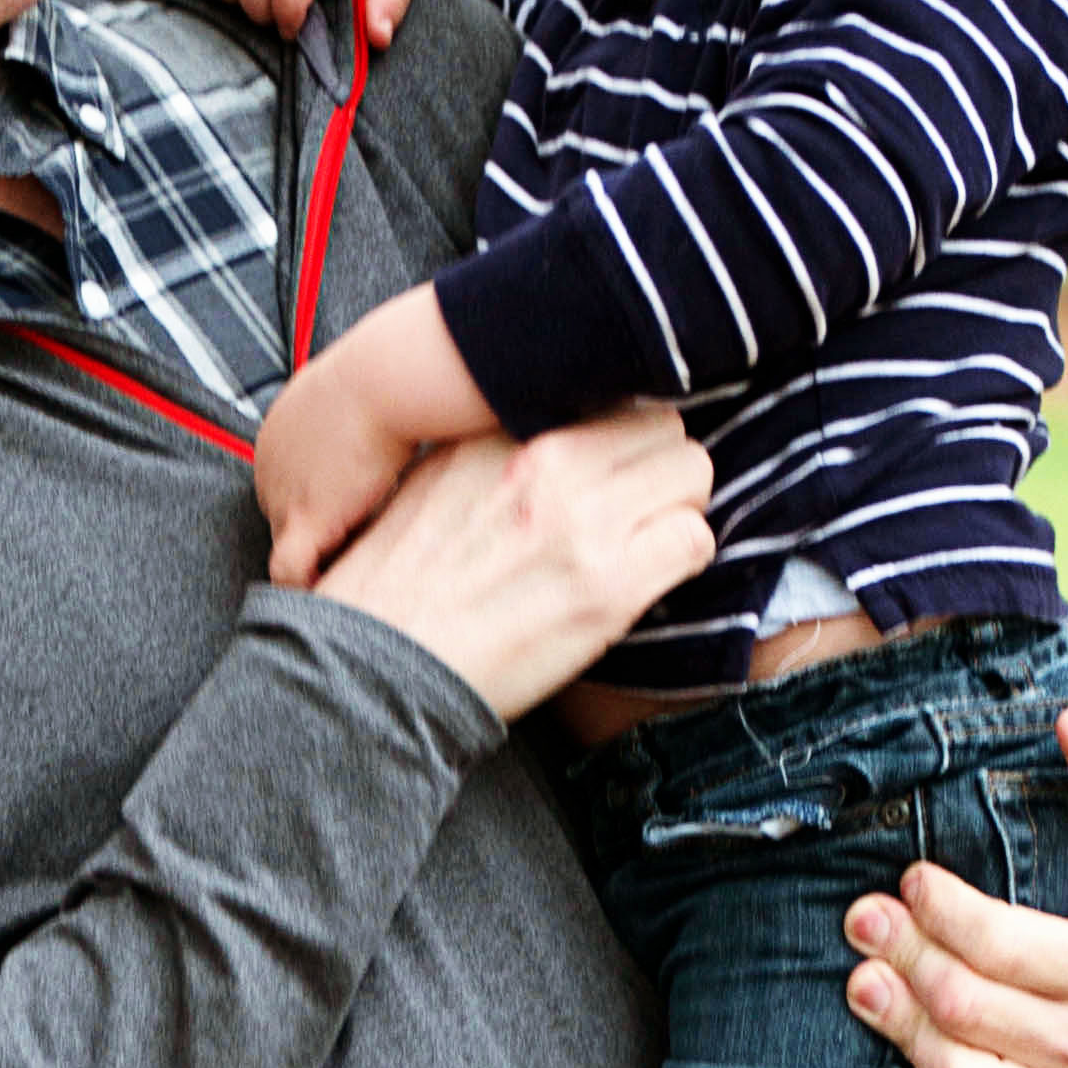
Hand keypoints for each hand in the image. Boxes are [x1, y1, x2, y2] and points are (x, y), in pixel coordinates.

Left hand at [249, 279, 465, 580]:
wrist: (385, 378)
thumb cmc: (386, 375)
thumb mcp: (359, 391)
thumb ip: (361, 414)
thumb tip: (402, 413)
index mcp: (279, 434)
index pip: (290, 486)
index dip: (324, 507)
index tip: (357, 522)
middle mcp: (269, 467)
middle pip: (285, 519)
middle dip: (321, 538)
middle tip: (362, 555)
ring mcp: (281, 494)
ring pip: (287, 549)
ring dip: (317, 568)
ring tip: (351, 586)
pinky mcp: (303, 518)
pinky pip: (289, 572)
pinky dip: (308, 588)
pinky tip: (338, 598)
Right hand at [312, 397, 718, 720]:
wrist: (372, 673)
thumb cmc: (392, 595)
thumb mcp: (430, 486)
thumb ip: (495, 452)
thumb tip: (551, 442)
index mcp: (501, 432)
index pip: (604, 394)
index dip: (618, 435)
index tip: (614, 466)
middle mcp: (547, 462)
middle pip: (660, 423)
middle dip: (659, 465)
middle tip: (638, 507)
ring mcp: (583, 521)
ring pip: (692, 472)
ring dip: (677, 507)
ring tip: (643, 544)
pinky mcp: (610, 586)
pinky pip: (695, 539)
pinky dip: (684, 557)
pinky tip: (647, 580)